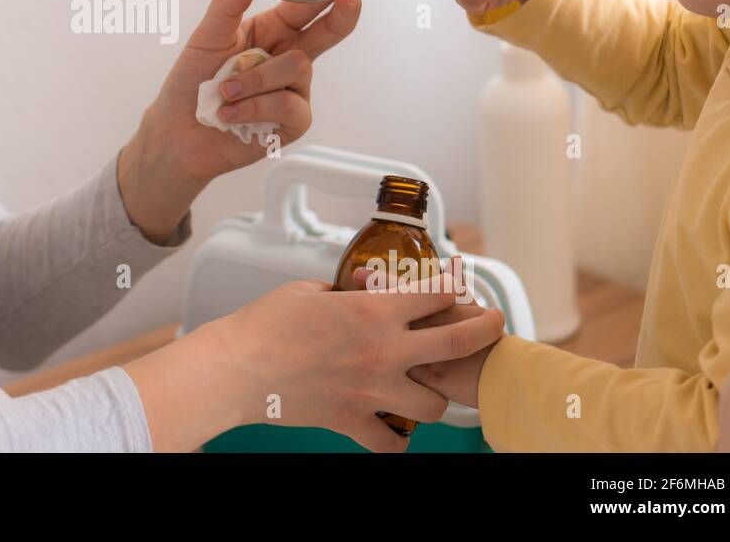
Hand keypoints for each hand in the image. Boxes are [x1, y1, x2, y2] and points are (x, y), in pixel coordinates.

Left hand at [130, 0, 371, 188]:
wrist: (179, 132)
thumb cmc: (191, 82)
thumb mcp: (207, 36)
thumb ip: (229, 4)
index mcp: (271, 30)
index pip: (307, 2)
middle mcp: (288, 56)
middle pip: (328, 31)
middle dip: (342, 12)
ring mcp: (295, 89)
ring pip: (298, 66)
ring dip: (254, 79)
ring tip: (223, 92)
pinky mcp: (294, 121)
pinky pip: (287, 104)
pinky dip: (253, 107)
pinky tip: (231, 115)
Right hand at [208, 274, 504, 452]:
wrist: (237, 368)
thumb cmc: (264, 325)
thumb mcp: (309, 290)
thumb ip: (343, 293)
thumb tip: (354, 293)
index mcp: (373, 310)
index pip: (435, 293)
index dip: (452, 285)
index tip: (458, 284)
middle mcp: (383, 351)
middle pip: (457, 343)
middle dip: (484, 330)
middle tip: (493, 324)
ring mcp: (371, 391)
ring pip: (434, 406)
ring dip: (434, 396)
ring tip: (425, 389)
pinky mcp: (351, 421)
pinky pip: (391, 444)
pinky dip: (395, 441)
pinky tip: (390, 430)